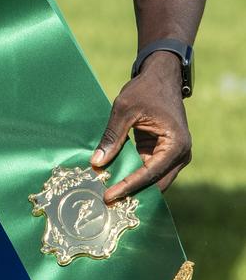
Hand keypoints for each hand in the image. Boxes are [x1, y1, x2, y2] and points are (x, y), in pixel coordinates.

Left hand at [91, 51, 191, 203]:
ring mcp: (175, 156)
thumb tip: (97, 163)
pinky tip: (117, 179)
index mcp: (175, 144)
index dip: (128, 186)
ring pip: (153, 180)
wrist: (161, 77)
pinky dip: (135, 175)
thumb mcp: (125, 109)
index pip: (150, 173)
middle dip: (133, 192)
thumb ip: (113, 136)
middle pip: (155, 183)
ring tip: (110, 194)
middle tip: (108, 202)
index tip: (109, 196)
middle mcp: (181, 154)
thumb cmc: (145, 90)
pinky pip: (150, 170)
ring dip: (134, 185)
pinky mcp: (165, 153)